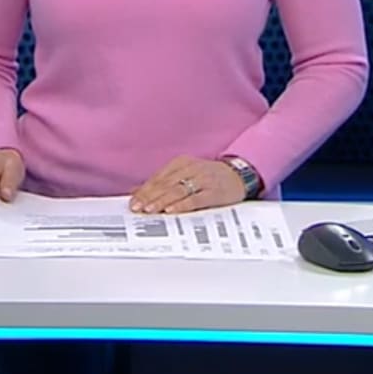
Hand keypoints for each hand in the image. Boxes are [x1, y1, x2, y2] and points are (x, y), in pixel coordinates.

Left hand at [129, 156, 246, 213]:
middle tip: (137, 208)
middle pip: (165, 184)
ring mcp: (203, 180)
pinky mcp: (214, 192)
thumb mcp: (185, 174)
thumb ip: (162, 183)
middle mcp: (190, 169)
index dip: (144, 190)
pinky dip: (182, 205)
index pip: (158, 178)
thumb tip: (137, 191)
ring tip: (150, 210)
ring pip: (178, 190)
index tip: (133, 201)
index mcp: (180, 163)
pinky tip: (172, 210)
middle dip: (149, 197)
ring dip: (162, 201)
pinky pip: (195, 199)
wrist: (239, 174)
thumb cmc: (208, 176)